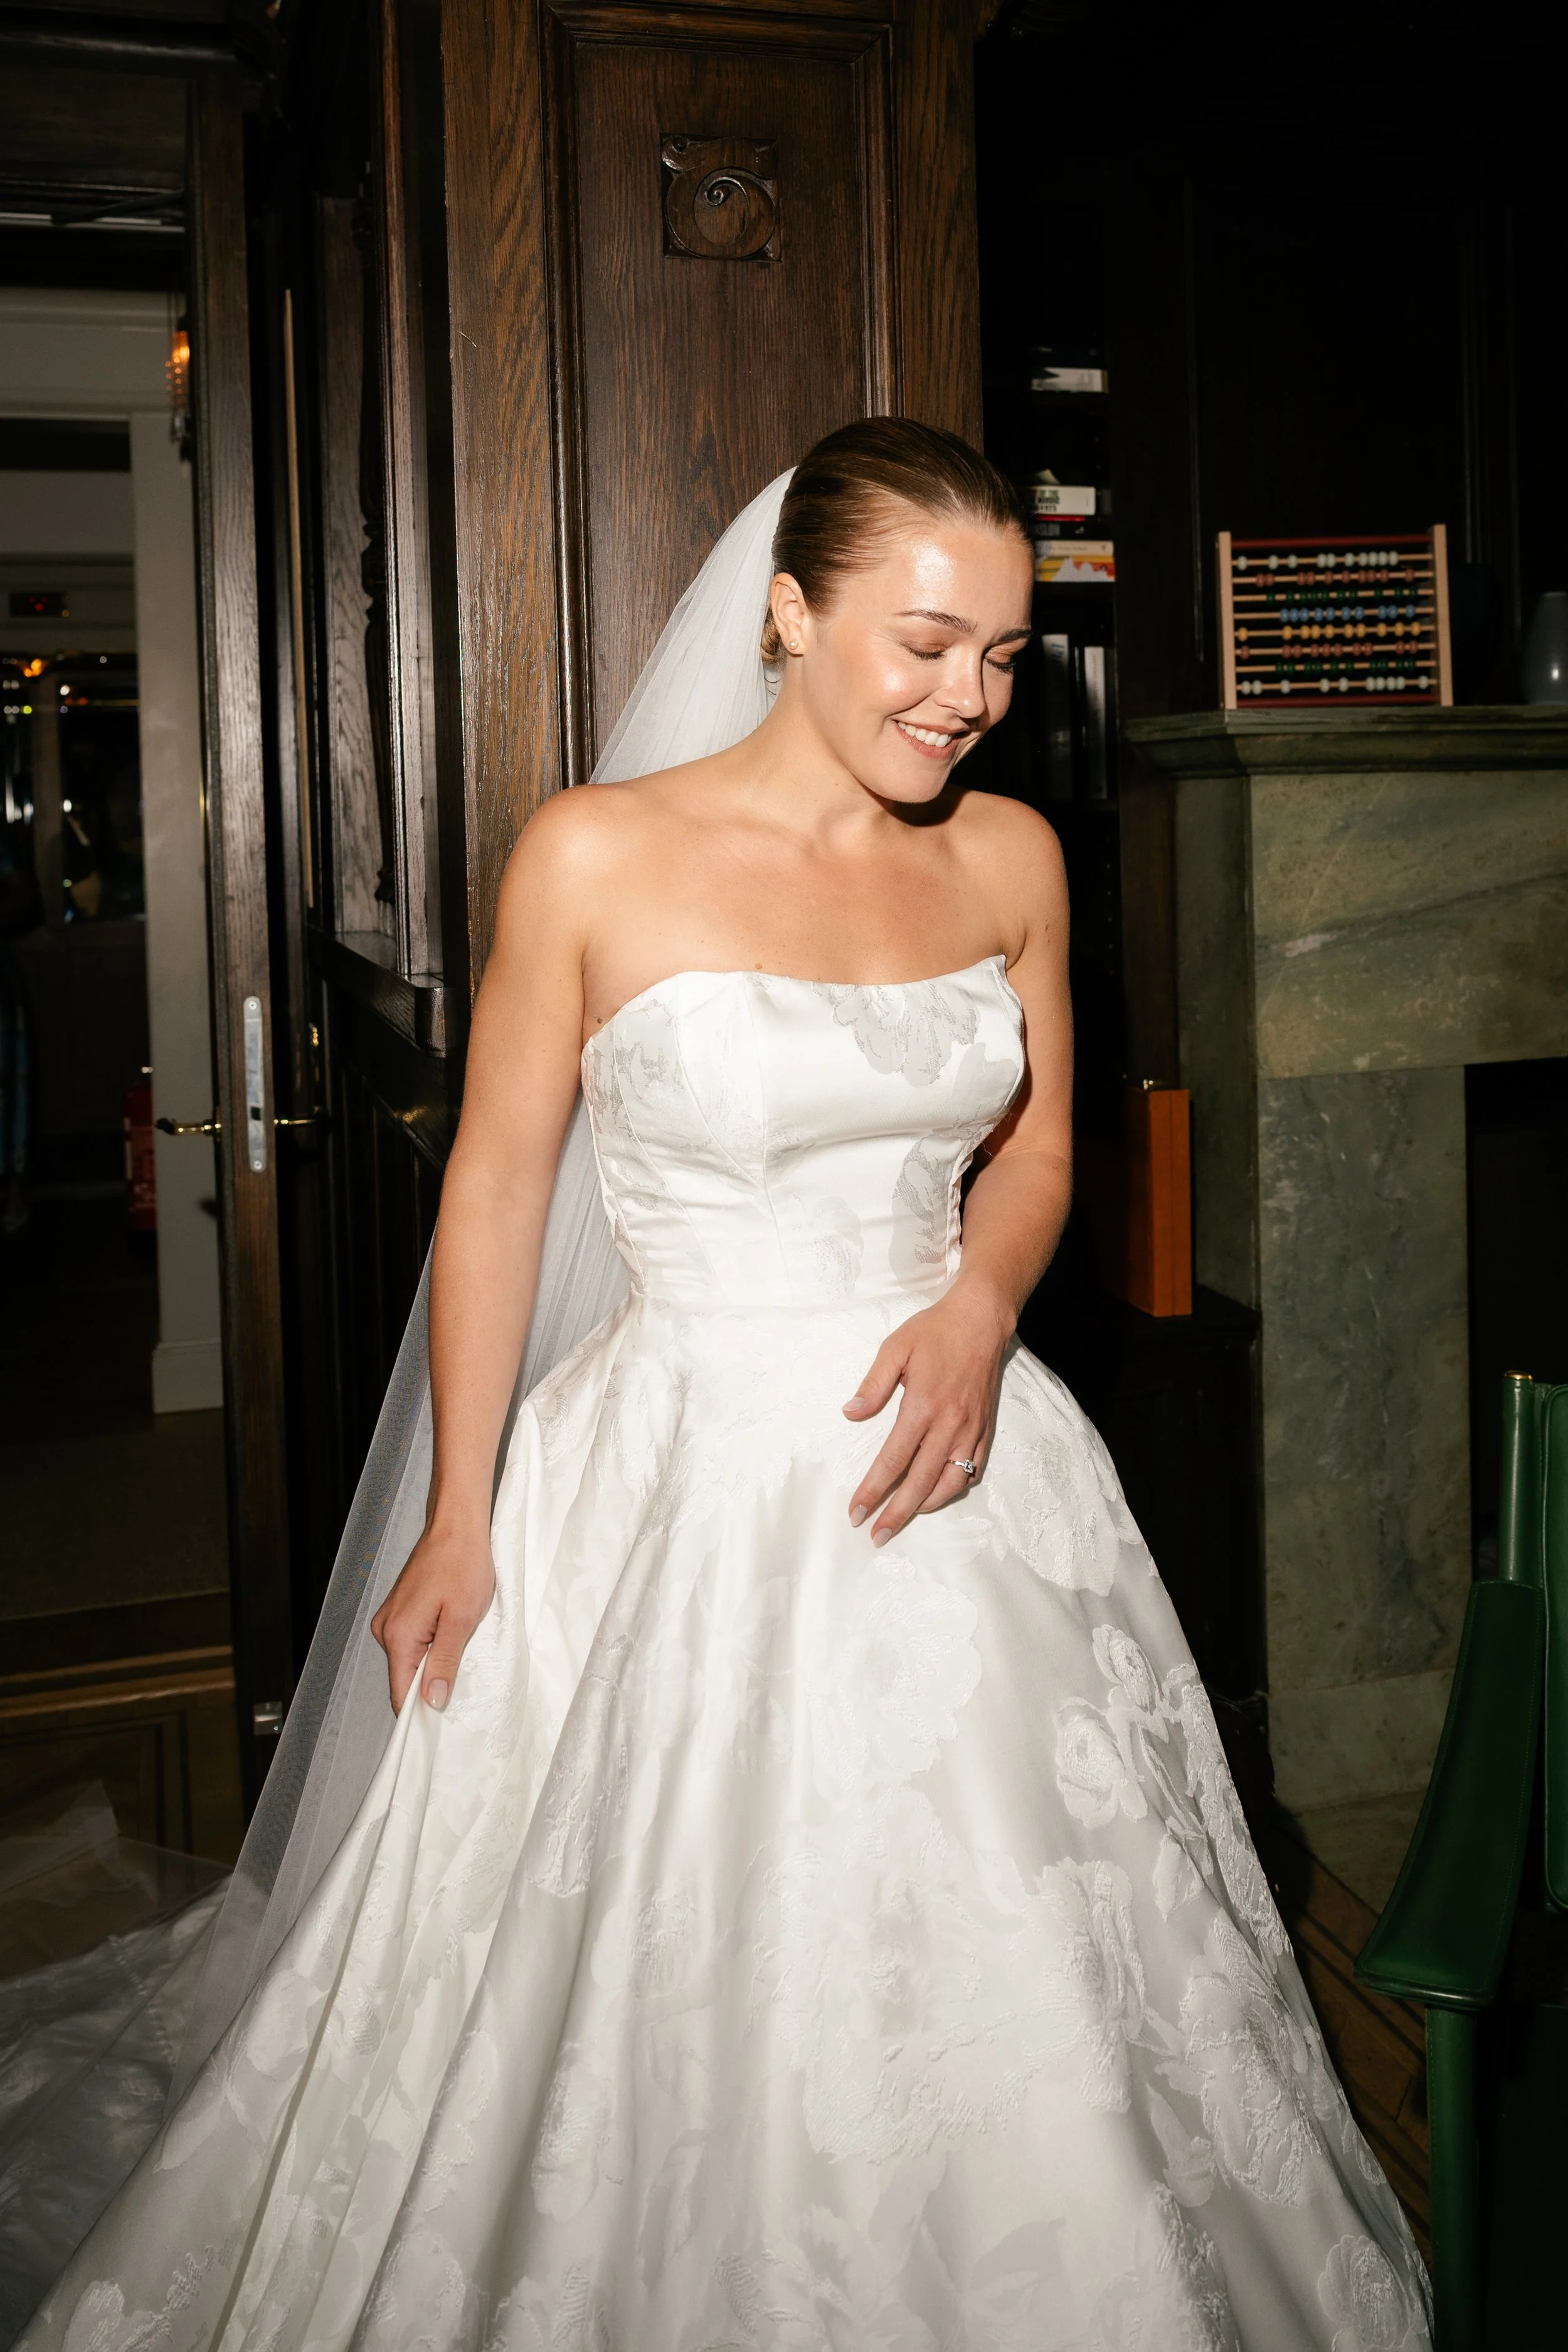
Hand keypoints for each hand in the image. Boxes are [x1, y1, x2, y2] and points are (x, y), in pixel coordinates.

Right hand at [370, 1522, 495, 1713]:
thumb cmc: (462, 1564)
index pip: (401, 1693)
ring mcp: (391, 1619)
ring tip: (461, 1647)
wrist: (456, 1525)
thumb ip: (444, 1663)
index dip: (420, 1713)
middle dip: (431, 1685)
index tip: (443, 1723)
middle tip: (464, 1681)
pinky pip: (413, 1642)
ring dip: (434, 1662)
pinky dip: (431, 1646)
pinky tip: (452, 1634)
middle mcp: (386, 1630)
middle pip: (405, 1678)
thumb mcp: (461, 1620)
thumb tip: (431, 1702)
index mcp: (398, 1635)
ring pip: (411, 1660)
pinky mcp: (400, 1611)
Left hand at [844, 1281, 1012, 1544]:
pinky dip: (955, 1487)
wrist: (982, 1319)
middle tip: (876, 1536)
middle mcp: (949, 1425)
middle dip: (896, 1513)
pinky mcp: (985, 1428)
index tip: (856, 1512)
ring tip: (905, 1517)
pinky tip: (939, 1493)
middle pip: (920, 1483)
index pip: (892, 1461)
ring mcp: (970, 1429)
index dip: (873, 1491)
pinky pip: (973, 1468)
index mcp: (922, 1407)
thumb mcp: (895, 1348)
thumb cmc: (934, 1331)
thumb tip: (850, 1413)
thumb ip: (873, 1384)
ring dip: (926, 1505)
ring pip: (950, 1482)